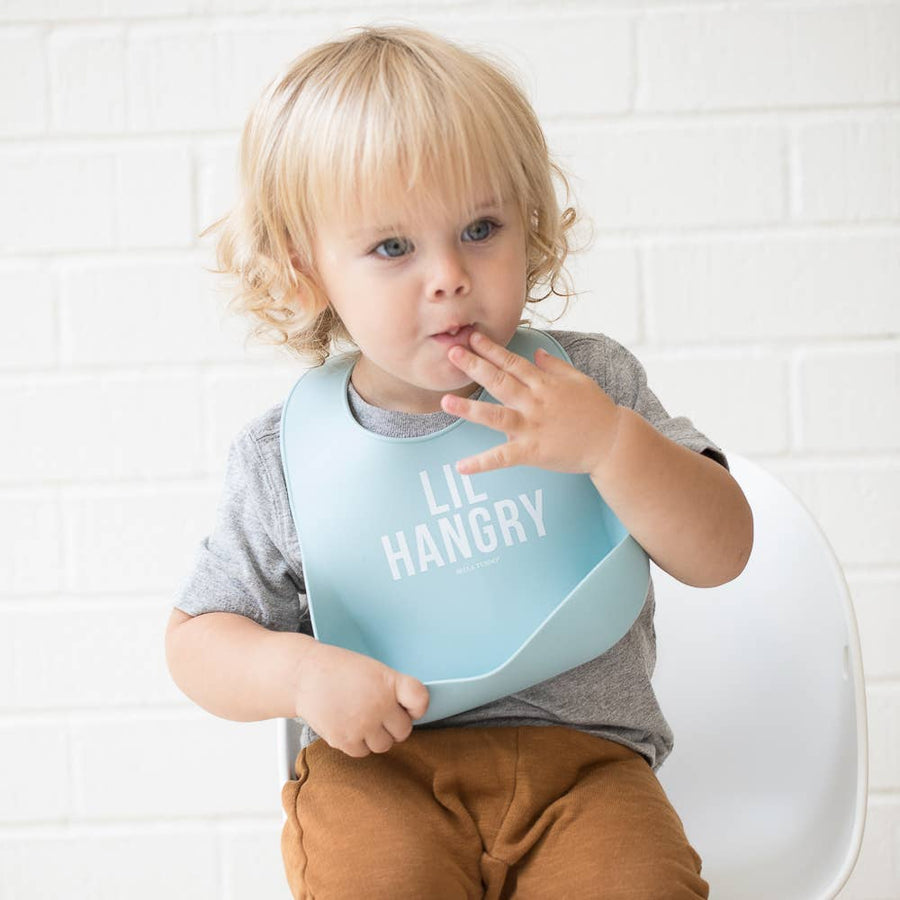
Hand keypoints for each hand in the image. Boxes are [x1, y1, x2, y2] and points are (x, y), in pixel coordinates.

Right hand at [293, 642, 429, 757]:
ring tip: (362, 720)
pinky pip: (363, 752)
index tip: (409, 707)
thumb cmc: (339, 670)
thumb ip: (392, 689)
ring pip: (384, 745)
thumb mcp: (373, 670)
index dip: (417, 707)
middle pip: (403, 730)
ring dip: (376, 737)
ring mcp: (363, 725)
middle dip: (393, 725)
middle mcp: (379, 705)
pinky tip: (349, 726)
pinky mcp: (345, 740)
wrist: (304, 675)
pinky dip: (358, 743)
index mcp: (389, 682)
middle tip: (379, 714)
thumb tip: (407, 714)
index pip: (420, 700)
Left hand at [441, 330, 620, 476]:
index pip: (512, 362)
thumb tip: (535, 352)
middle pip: (500, 381)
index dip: (490, 349)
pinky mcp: (533, 452)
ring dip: (469, 410)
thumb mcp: (578, 380)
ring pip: (496, 416)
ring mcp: (532, 427)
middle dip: (474, 366)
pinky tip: (461, 467)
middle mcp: (535, 402)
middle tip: (451, 353)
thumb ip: (554, 366)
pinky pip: (503, 458)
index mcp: (544, 383)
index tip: (471, 337)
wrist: (613, 442)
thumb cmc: (597, 410)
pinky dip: (482, 464)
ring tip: (445, 402)